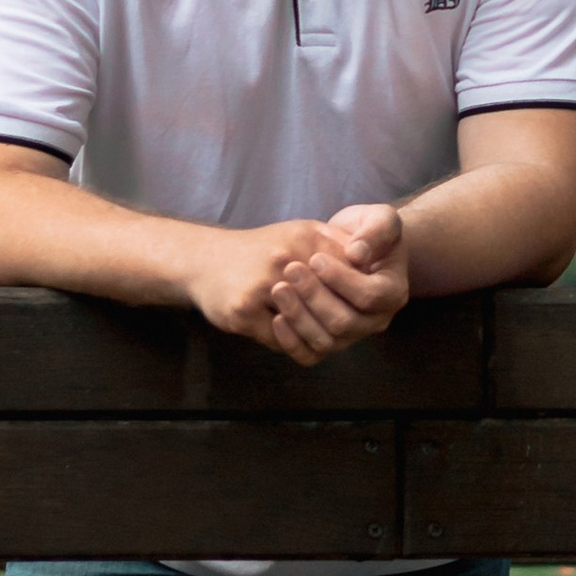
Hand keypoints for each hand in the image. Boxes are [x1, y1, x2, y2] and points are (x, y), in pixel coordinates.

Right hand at [183, 218, 343, 352]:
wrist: (203, 259)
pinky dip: (291, 342)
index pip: (348, 274)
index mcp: (304, 238)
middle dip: (340, 319)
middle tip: (346, 327)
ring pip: (308, 327)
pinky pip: (281, 340)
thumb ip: (335, 243)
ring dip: (316, 334)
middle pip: (332, 304)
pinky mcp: (244, 312)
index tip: (359, 303)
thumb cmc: (259, 249)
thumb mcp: (299, 233)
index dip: (356, 293)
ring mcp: (262, 287)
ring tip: (320, 333)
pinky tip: (293, 336)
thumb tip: (371, 261)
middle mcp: (283, 259)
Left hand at [266, 202, 409, 364]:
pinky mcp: (329, 342)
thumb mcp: (380, 219)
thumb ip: (376, 231)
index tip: (315, 258)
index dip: (340, 279)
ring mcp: (352, 335)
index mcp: (393, 293)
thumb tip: (357, 254)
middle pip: (345, 322)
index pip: (370, 295)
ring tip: (278, 288)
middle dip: (314, 296)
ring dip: (299, 316)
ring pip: (326, 341)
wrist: (350, 248)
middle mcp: (376, 321)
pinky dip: (290, 340)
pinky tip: (275, 317)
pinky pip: (310, 354)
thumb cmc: (366, 231)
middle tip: (290, 269)